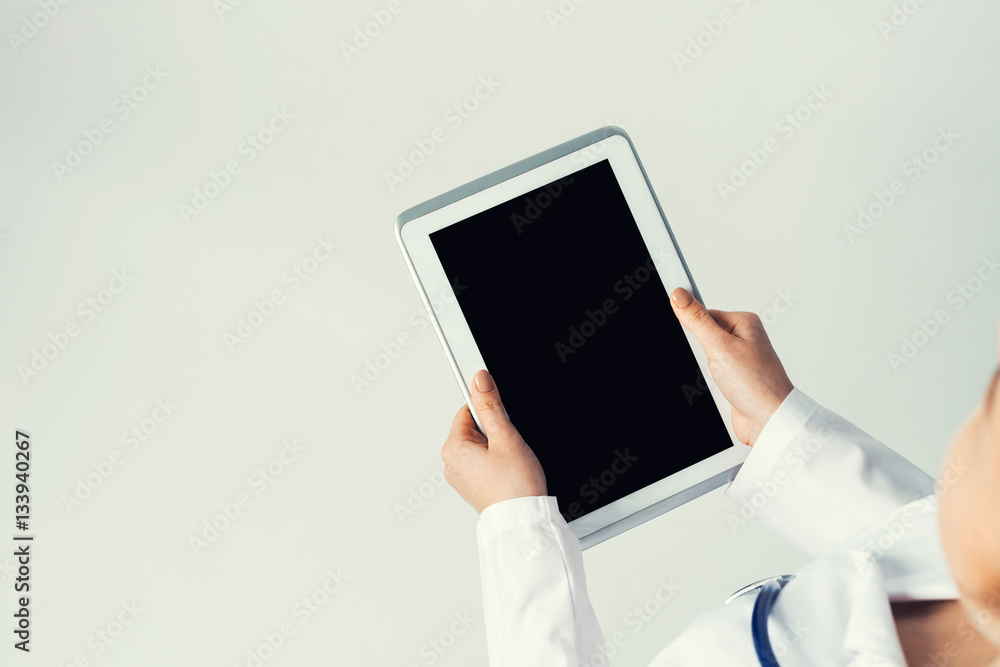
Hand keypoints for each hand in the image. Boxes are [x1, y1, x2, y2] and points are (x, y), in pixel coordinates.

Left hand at [441, 370, 546, 513]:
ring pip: (480, 446)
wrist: (523, 520)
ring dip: (497, 448)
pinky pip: (482, 463)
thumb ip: (490, 405)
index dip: (489, 411)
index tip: (502, 416)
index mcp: (453, 448)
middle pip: (474, 428)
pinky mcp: (472, 486)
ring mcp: (461, 477)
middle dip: (494, 432)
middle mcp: (451, 463)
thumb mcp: (505, 437)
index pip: (467, 410)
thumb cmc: (515, 486)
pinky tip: (508, 472)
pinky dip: (496, 462)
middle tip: (510, 446)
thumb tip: (480, 380)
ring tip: (510, 463)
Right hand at [670, 288, 793, 445]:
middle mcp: (745, 338)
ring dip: (707, 371)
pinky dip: (711, 382)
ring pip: (706, 357)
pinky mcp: (736, 377)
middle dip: (701, 354)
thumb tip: (679, 294)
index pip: (705, 314)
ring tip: (723, 380)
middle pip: (704, 337)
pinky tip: (721, 388)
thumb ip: (697, 320)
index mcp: (744, 322)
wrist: (770, 421)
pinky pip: (712, 374)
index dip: (696, 330)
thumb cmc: (757, 384)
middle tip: (715, 365)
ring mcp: (740, 358)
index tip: (698, 343)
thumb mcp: (720, 347)